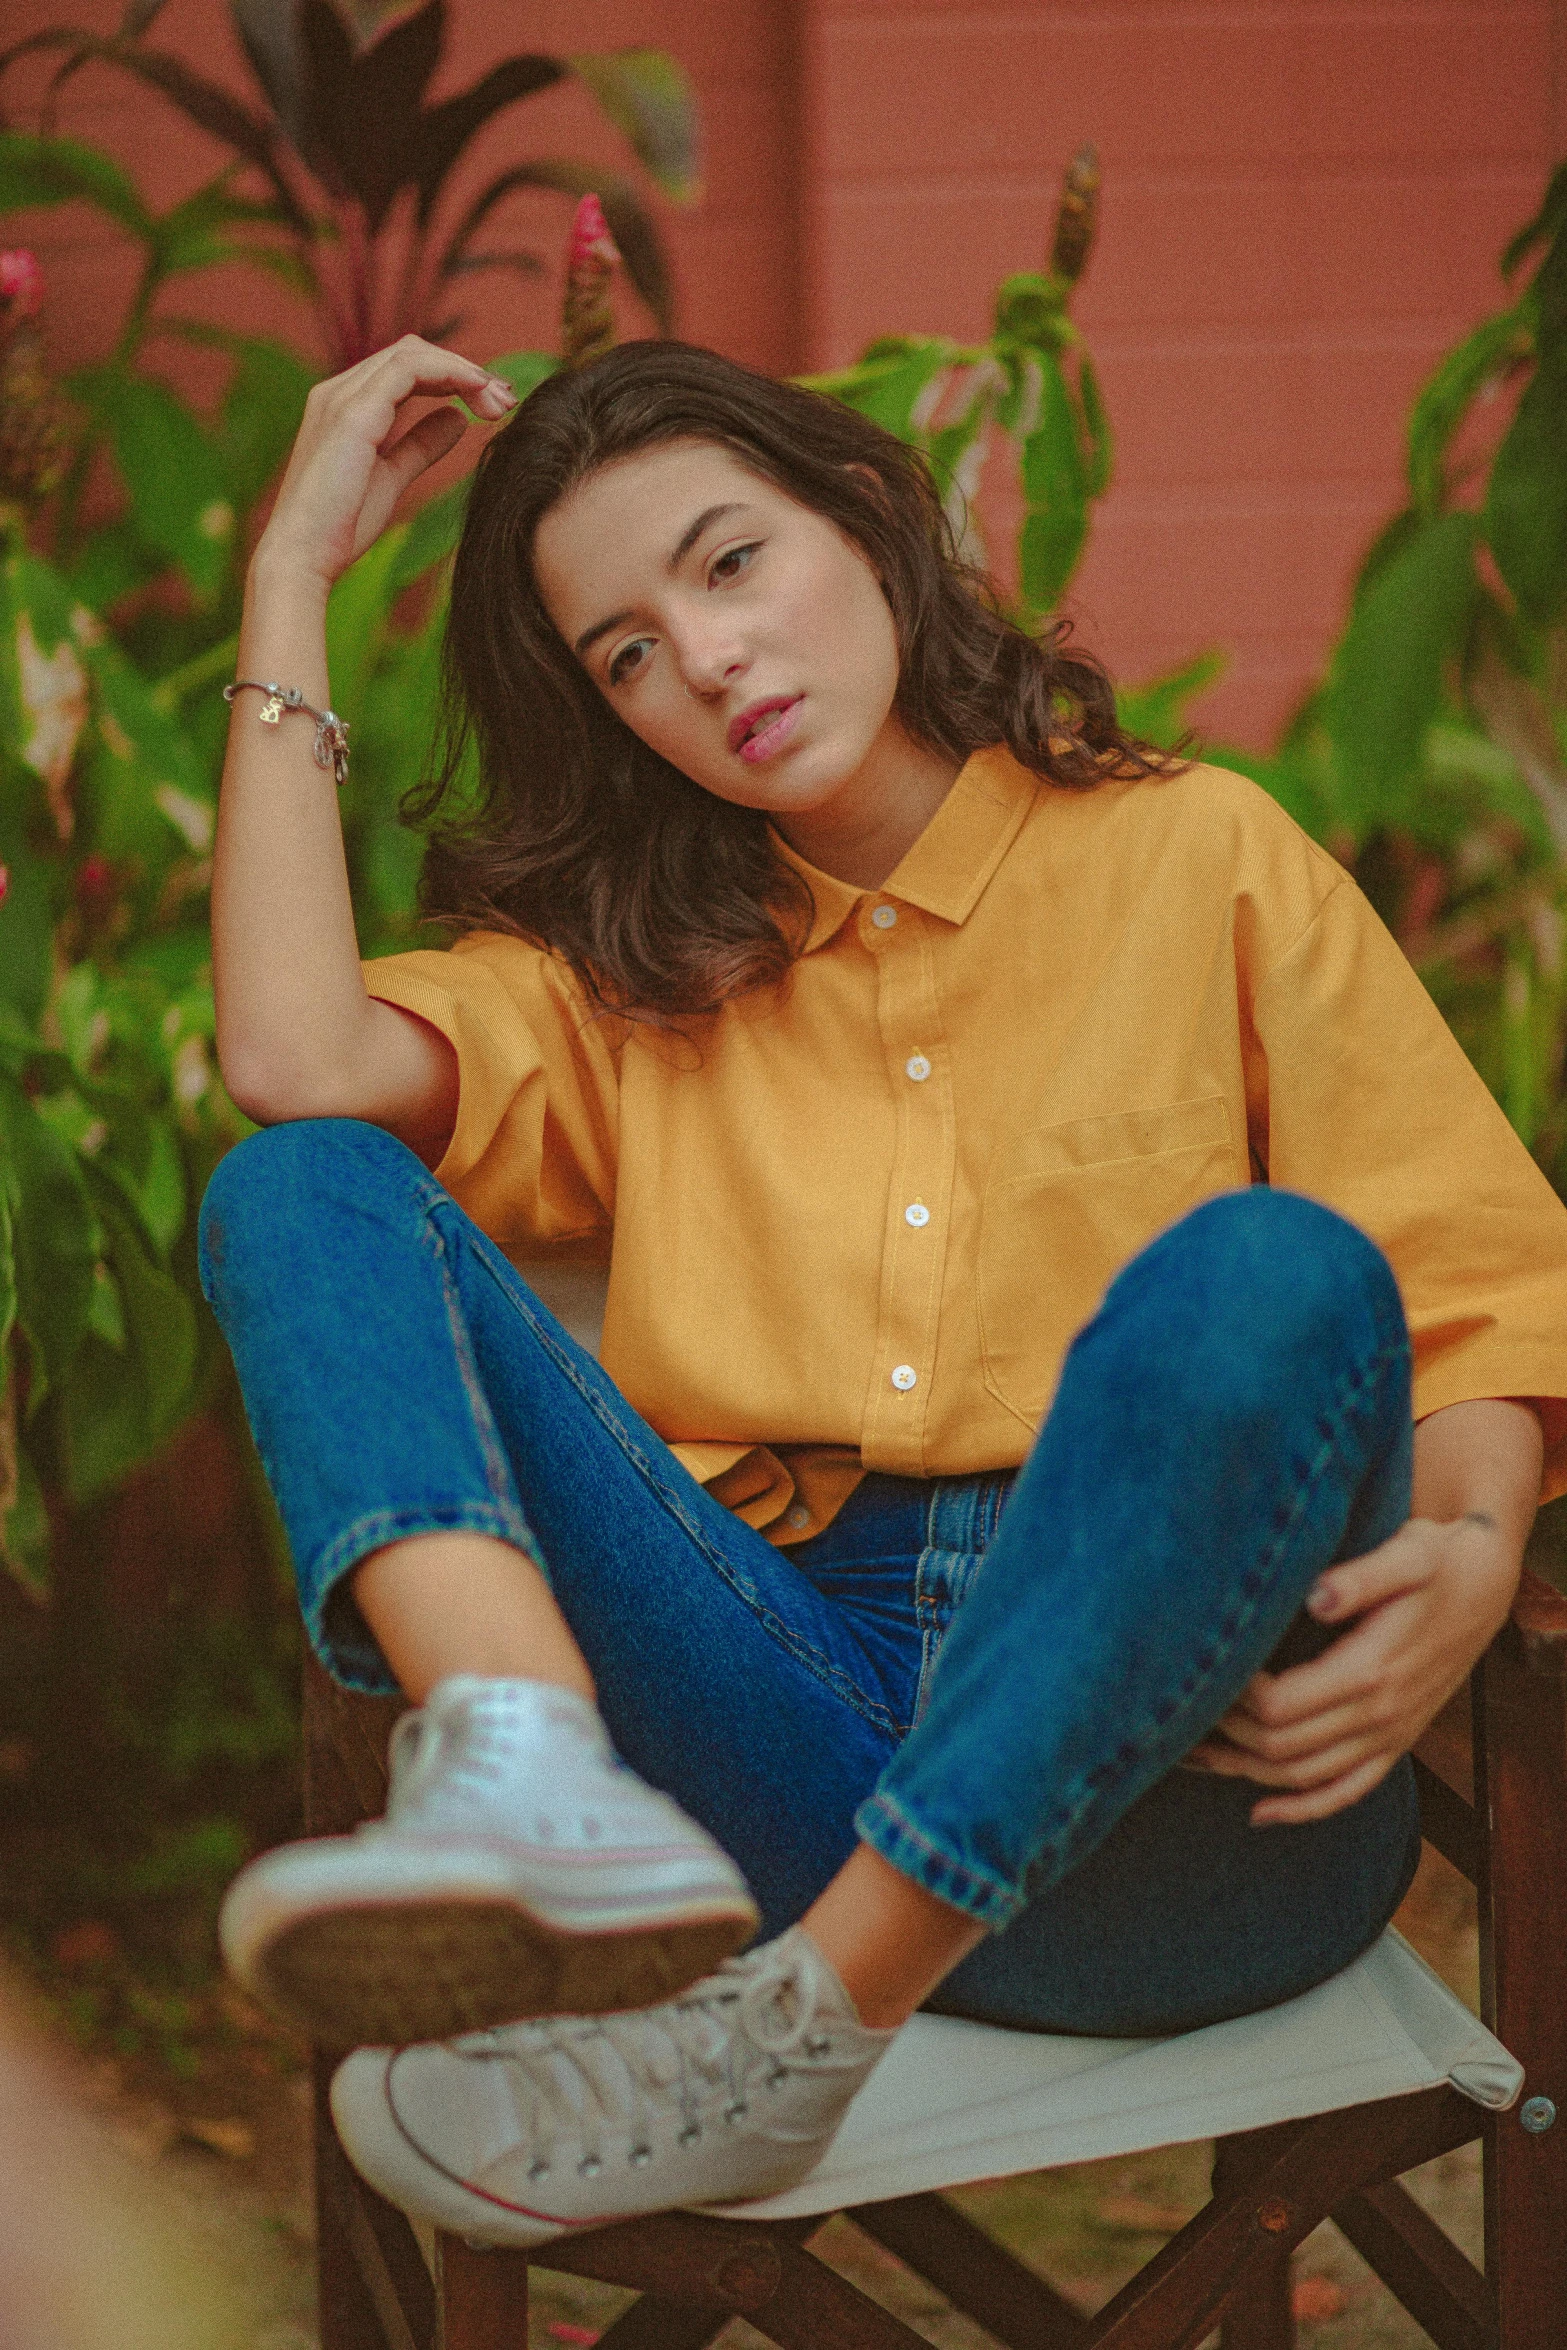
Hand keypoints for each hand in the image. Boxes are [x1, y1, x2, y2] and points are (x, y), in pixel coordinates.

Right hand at [254, 336, 518, 592]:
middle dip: (465, 372)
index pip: (406, 369)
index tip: (492, 406)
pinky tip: (476, 393)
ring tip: (498, 402)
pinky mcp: (352, 412)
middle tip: (504, 401)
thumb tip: (458, 419)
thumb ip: (420, 445)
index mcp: (345, 405)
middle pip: (412, 353)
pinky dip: (448, 373)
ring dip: (463, 371)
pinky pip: (408, 369)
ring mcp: (342, 396)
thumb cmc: (339, 526)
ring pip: (412, 353)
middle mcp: (339, 390)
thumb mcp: (391, 477)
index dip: (453, 378)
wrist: (303, 556)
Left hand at [1187, 1514, 1520, 1825]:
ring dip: (1244, 1772)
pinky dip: (1301, 1809)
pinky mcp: (1395, 1743)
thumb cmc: (1438, 1562)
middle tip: (1182, 1700)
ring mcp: (1390, 1736)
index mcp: (1372, 1672)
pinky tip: (1260, 1813)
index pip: (1280, 1706)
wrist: (1483, 1587)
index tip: (1205, 1663)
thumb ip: (1362, 1576)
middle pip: (1281, 1747)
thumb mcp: (1410, 1554)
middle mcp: (1381, 1715)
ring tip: (1189, 1754)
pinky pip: (1346, 1793)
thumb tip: (1314, 1596)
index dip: (1233, 1694)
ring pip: (1304, 1778)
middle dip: (1225, 1730)